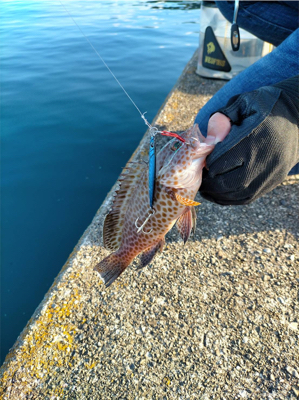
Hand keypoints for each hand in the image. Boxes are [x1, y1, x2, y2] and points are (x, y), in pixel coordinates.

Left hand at [199, 80, 298, 204]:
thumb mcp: (246, 102)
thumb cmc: (267, 107)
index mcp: (254, 137)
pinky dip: (229, 198)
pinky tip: (219, 193)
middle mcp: (263, 159)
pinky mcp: (273, 182)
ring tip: (205, 187)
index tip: (199, 158)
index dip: (205, 161)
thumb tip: (206, 139)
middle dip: (208, 181)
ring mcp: (270, 173)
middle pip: (226, 180)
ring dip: (216, 193)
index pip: (220, 159)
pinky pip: (246, 198)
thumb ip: (223, 117)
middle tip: (198, 176)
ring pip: (236, 193)